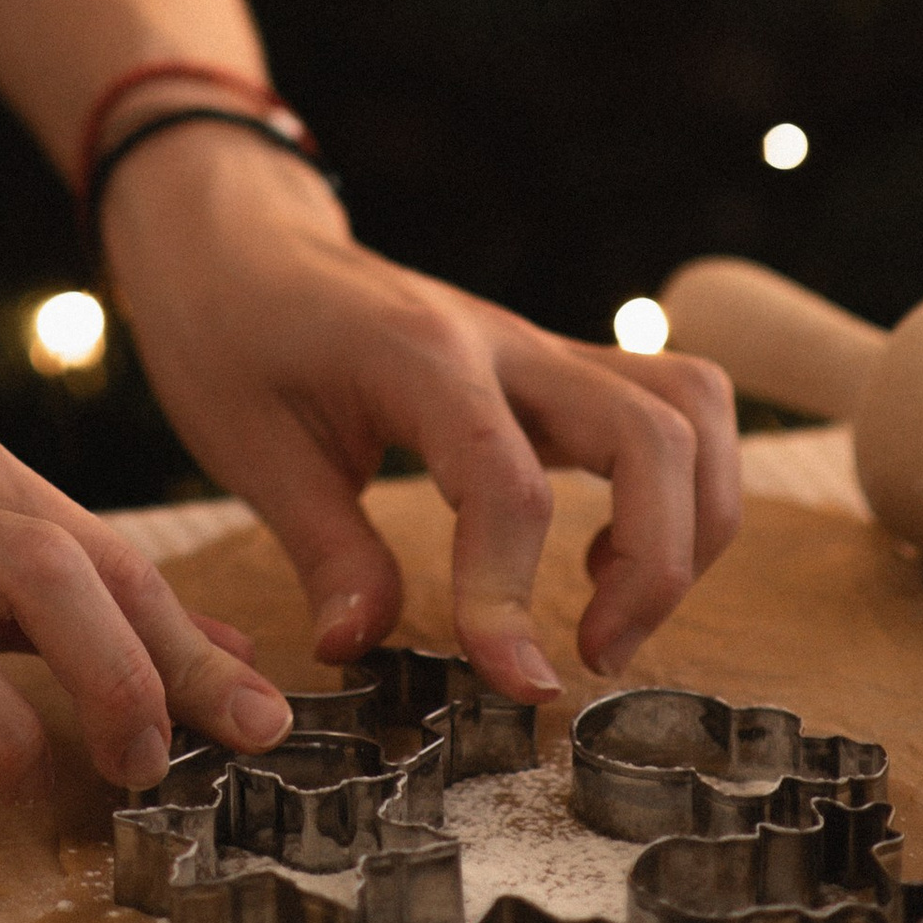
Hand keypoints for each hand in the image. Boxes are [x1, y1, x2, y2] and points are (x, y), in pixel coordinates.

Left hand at [100, 120, 739, 697]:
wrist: (235, 238)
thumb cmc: (231, 330)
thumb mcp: (248, 446)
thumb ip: (323, 549)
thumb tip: (361, 650)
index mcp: (421, 358)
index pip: (509, 486)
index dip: (515, 598)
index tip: (514, 684)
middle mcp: (504, 341)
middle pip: (653, 431)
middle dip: (658, 562)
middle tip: (594, 654)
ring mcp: (536, 346)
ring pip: (690, 403)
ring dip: (692, 519)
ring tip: (614, 607)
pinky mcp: (549, 366)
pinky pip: (663, 402)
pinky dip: (676, 485)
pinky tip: (602, 552)